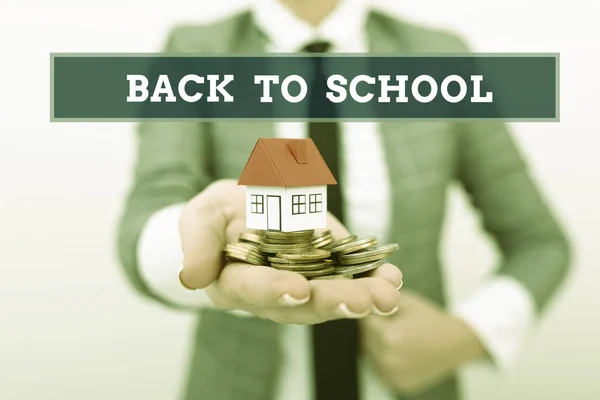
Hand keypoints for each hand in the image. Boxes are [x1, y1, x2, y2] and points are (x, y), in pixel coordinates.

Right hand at [178, 179, 402, 323]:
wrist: (248, 207)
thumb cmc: (219, 215)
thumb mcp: (201, 216)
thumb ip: (197, 241)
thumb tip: (192, 276)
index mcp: (237, 282)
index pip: (253, 290)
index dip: (273, 291)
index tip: (296, 290)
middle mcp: (275, 291)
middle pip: (302, 304)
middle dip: (331, 302)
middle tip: (360, 302)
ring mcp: (306, 280)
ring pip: (332, 295)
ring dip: (361, 297)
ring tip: (386, 294)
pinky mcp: (329, 266)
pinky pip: (351, 276)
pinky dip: (373, 278)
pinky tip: (391, 277)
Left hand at [360, 290, 485, 394]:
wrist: (455, 343)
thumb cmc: (430, 319)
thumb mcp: (405, 301)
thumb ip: (380, 300)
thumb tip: (361, 300)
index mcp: (389, 336)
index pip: (363, 322)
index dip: (370, 314)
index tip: (378, 311)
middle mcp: (388, 359)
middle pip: (364, 340)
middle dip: (372, 330)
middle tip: (390, 324)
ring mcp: (393, 375)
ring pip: (370, 355)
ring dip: (376, 346)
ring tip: (397, 336)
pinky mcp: (398, 385)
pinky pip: (380, 369)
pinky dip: (386, 360)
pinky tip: (401, 350)